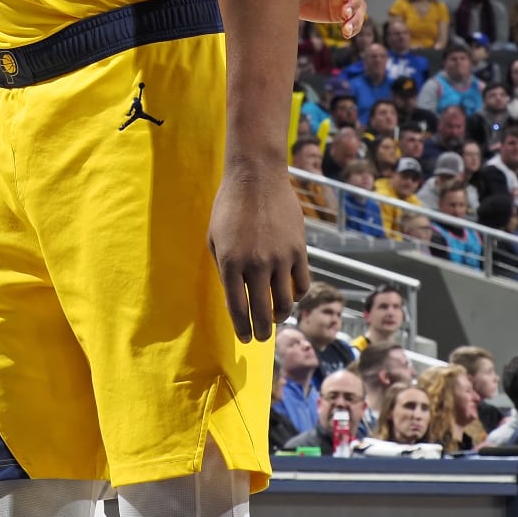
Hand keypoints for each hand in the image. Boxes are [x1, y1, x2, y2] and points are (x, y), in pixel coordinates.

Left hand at [208, 166, 310, 342]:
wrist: (256, 178)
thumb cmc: (229, 206)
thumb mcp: (215, 238)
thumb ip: (223, 268)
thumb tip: (233, 296)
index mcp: (230, 263)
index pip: (237, 308)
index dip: (241, 328)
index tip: (245, 338)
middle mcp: (255, 265)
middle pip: (261, 310)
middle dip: (261, 330)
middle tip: (262, 338)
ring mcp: (279, 258)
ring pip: (285, 301)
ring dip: (281, 315)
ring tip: (276, 318)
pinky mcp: (299, 250)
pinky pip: (302, 282)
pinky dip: (298, 295)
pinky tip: (292, 296)